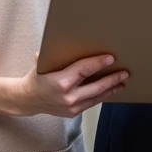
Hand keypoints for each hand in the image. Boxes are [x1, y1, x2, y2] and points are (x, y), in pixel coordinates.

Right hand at [13, 54, 127, 117]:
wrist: (28, 100)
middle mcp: (68, 97)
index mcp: (61, 82)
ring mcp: (72, 107)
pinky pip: (91, 103)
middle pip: (97, 86)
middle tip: (124, 72)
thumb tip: (67, 38)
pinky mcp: (73, 113)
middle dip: (112, 79)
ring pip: (97, 97)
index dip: (99, 63)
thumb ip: (54, 53)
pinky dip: (101, 96)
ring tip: (122, 82)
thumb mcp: (42, 63)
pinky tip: (109, 90)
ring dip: (111, 89)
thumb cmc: (36, 77)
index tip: (110, 58)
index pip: (84, 70)